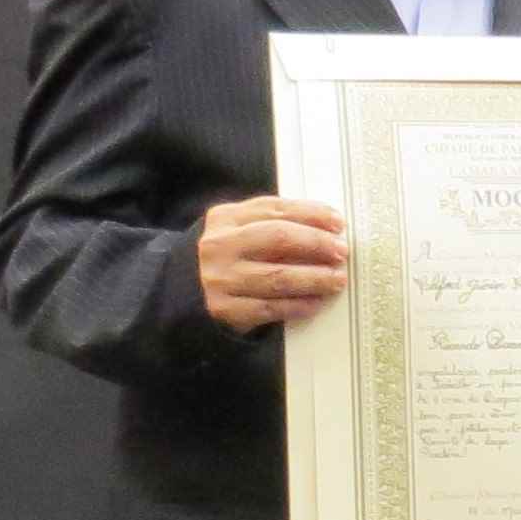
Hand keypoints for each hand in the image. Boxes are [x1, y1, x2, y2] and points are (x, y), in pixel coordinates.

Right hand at [197, 199, 347, 333]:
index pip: (275, 210)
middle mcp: (221, 245)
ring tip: (337, 279)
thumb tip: (325, 228)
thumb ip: (269, 224)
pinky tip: (317, 303)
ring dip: (314, 278)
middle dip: (316, 243)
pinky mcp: (225, 309)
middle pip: (278, 238)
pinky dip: (298, 305)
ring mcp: (221, 278)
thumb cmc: (223, 258)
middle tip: (341, 252)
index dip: (310, 214)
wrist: (179, 291)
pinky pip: (270, 308)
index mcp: (225, 218)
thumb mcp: (235, 231)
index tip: (337, 222)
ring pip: (278, 276)